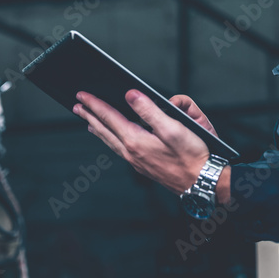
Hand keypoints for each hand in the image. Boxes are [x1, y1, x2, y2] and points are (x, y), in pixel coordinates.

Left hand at [73, 89, 209, 194]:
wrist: (201, 183)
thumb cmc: (192, 156)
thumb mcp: (173, 128)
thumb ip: (149, 110)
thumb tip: (130, 95)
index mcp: (136, 141)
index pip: (109, 117)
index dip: (94, 104)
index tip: (82, 95)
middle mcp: (132, 152)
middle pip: (105, 130)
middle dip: (90, 116)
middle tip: (77, 106)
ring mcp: (136, 161)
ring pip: (110, 142)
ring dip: (98, 129)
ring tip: (88, 122)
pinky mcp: (144, 166)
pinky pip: (119, 149)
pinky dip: (110, 139)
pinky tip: (112, 138)